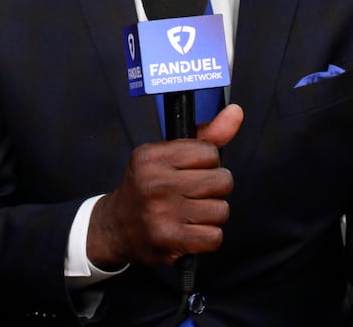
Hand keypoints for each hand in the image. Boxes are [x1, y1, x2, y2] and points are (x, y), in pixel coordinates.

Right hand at [87, 104, 242, 268]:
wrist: (116, 227)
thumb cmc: (148, 186)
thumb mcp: (167, 155)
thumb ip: (206, 136)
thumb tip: (236, 112)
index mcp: (153, 156)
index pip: (210, 152)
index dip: (208, 163)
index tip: (192, 170)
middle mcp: (155, 182)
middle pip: (222, 181)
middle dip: (215, 189)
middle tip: (194, 193)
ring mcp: (162, 213)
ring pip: (221, 210)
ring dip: (211, 215)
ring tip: (191, 213)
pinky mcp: (170, 240)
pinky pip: (214, 237)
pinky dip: (207, 237)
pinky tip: (190, 231)